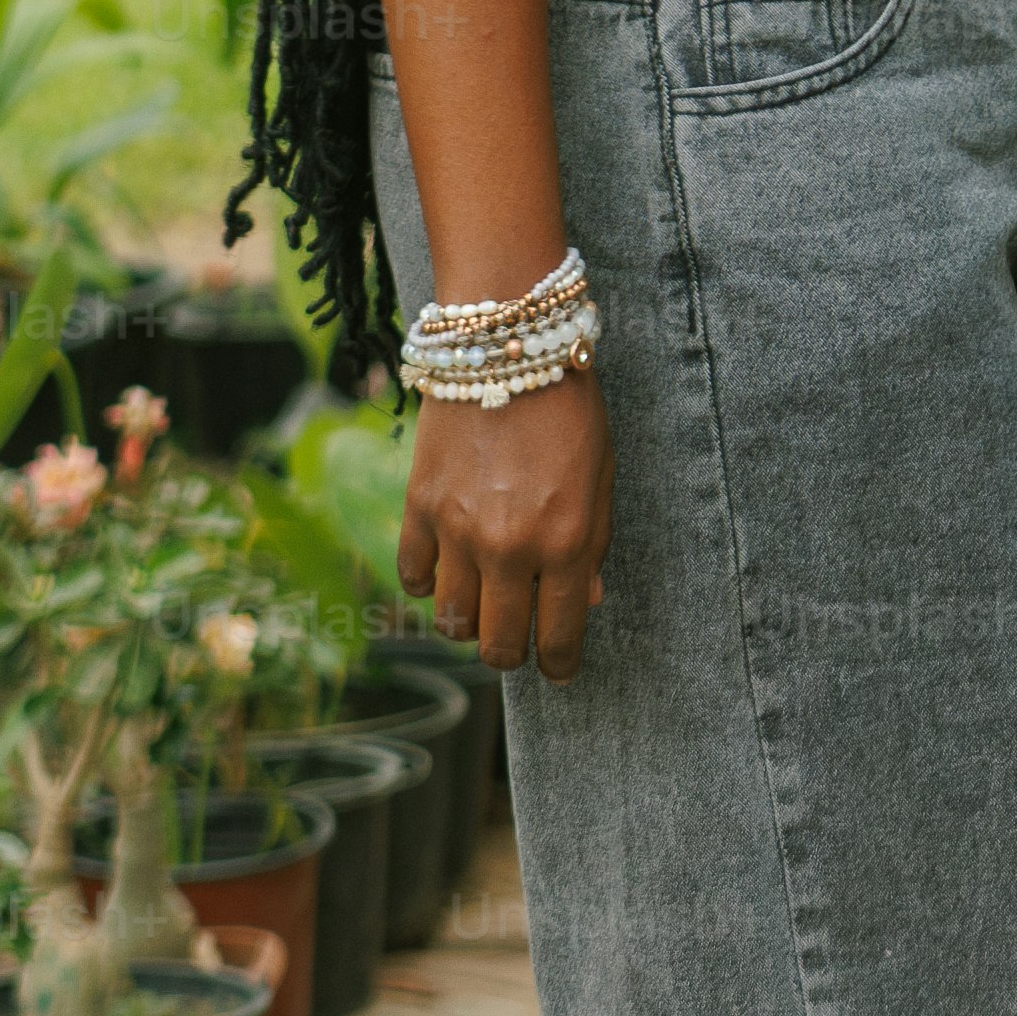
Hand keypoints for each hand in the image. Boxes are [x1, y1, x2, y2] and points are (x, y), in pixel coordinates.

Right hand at [395, 375, 614, 678]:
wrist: (509, 345)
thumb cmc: (570, 409)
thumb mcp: (602, 478)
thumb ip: (593, 545)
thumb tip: (585, 601)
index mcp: (567, 543)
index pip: (558, 637)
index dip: (559, 665)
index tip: (558, 670)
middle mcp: (511, 548)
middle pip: (498, 644)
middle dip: (512, 652)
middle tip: (518, 641)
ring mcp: (459, 532)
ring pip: (452, 621)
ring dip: (469, 623)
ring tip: (482, 604)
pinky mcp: (419, 508)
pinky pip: (415, 577)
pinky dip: (429, 583)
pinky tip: (446, 569)